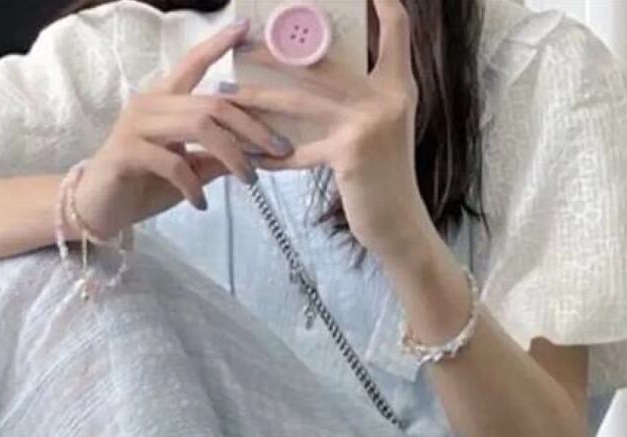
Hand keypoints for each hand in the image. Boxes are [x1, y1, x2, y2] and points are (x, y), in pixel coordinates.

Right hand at [74, 18, 289, 239]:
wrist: (98, 210)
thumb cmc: (141, 186)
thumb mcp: (187, 171)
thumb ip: (214, 158)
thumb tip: (254, 153)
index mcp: (164, 101)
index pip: (193, 64)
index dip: (218, 45)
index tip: (245, 29)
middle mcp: (150, 104)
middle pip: (212, 103)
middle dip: (251, 127)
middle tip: (278, 150)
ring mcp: (136, 125)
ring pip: (198, 126)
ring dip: (232, 155)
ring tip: (248, 180)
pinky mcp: (127, 152)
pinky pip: (173, 162)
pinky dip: (193, 185)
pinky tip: (201, 204)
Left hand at [219, 0, 430, 260]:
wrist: (400, 225)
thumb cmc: (384, 178)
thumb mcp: (385, 129)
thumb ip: (364, 99)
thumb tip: (321, 76)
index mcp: (398, 85)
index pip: (396, 30)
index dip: (384, 4)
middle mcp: (388, 97)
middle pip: (323, 62)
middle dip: (276, 53)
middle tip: (242, 44)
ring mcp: (369, 124)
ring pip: (301, 102)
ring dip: (259, 98)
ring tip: (227, 94)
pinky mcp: (350, 154)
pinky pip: (299, 151)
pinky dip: (271, 155)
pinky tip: (247, 155)